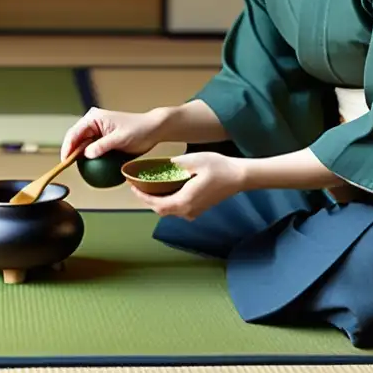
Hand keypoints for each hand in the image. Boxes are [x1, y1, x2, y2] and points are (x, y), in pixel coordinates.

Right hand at [60, 107, 164, 160]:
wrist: (153, 129)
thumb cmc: (139, 130)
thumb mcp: (120, 139)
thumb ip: (102, 146)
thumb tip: (86, 154)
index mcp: (93, 118)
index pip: (74, 133)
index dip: (67, 148)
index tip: (65, 161)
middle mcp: (92, 122)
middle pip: (75, 138)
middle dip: (70, 152)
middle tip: (67, 167)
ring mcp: (96, 130)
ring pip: (81, 144)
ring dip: (78, 155)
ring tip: (74, 168)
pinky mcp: (102, 138)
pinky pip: (91, 148)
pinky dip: (88, 157)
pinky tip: (87, 168)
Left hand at [130, 152, 244, 220]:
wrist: (240, 177)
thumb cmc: (219, 168)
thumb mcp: (194, 160)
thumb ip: (175, 165)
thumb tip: (161, 166)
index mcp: (184, 201)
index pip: (157, 205)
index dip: (142, 197)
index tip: (133, 186)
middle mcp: (188, 211)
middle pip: (161, 209)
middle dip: (148, 198)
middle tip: (138, 184)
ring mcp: (194, 212)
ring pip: (170, 210)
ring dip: (158, 199)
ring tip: (149, 185)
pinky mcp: (199, 209)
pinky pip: (178, 207)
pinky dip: (168, 199)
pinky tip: (166, 187)